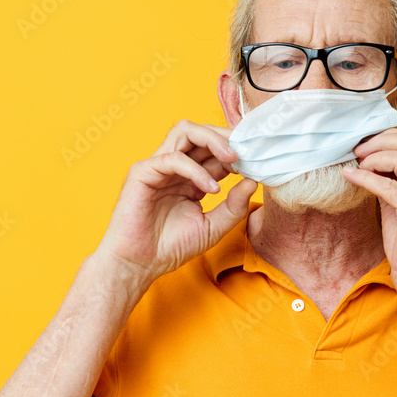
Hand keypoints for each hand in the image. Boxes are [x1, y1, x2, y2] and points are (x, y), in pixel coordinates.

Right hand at [95, 120, 257, 286]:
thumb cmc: (171, 246)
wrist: (139, 265)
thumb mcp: (213, 227)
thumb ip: (234, 206)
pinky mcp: (142, 172)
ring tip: (232, 158)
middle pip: (201, 132)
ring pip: (185, 131)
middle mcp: (175, 166)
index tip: (257, 161)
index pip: (215, 151)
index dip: (237, 152)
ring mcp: (158, 166)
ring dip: (212, 139)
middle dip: (227, 137)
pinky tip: (210, 188)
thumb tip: (254, 181)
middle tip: (247, 153)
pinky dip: (196, 170)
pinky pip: (173, 158)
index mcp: (191, 176)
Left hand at [342, 129, 396, 298]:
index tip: (369, 142)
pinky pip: (388, 185)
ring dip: (375, 157)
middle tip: (359, 149)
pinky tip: (350, 176)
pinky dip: (365, 177)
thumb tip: (371, 158)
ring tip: (357, 163)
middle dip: (383, 140)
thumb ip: (395, 181)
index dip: (393, 136)